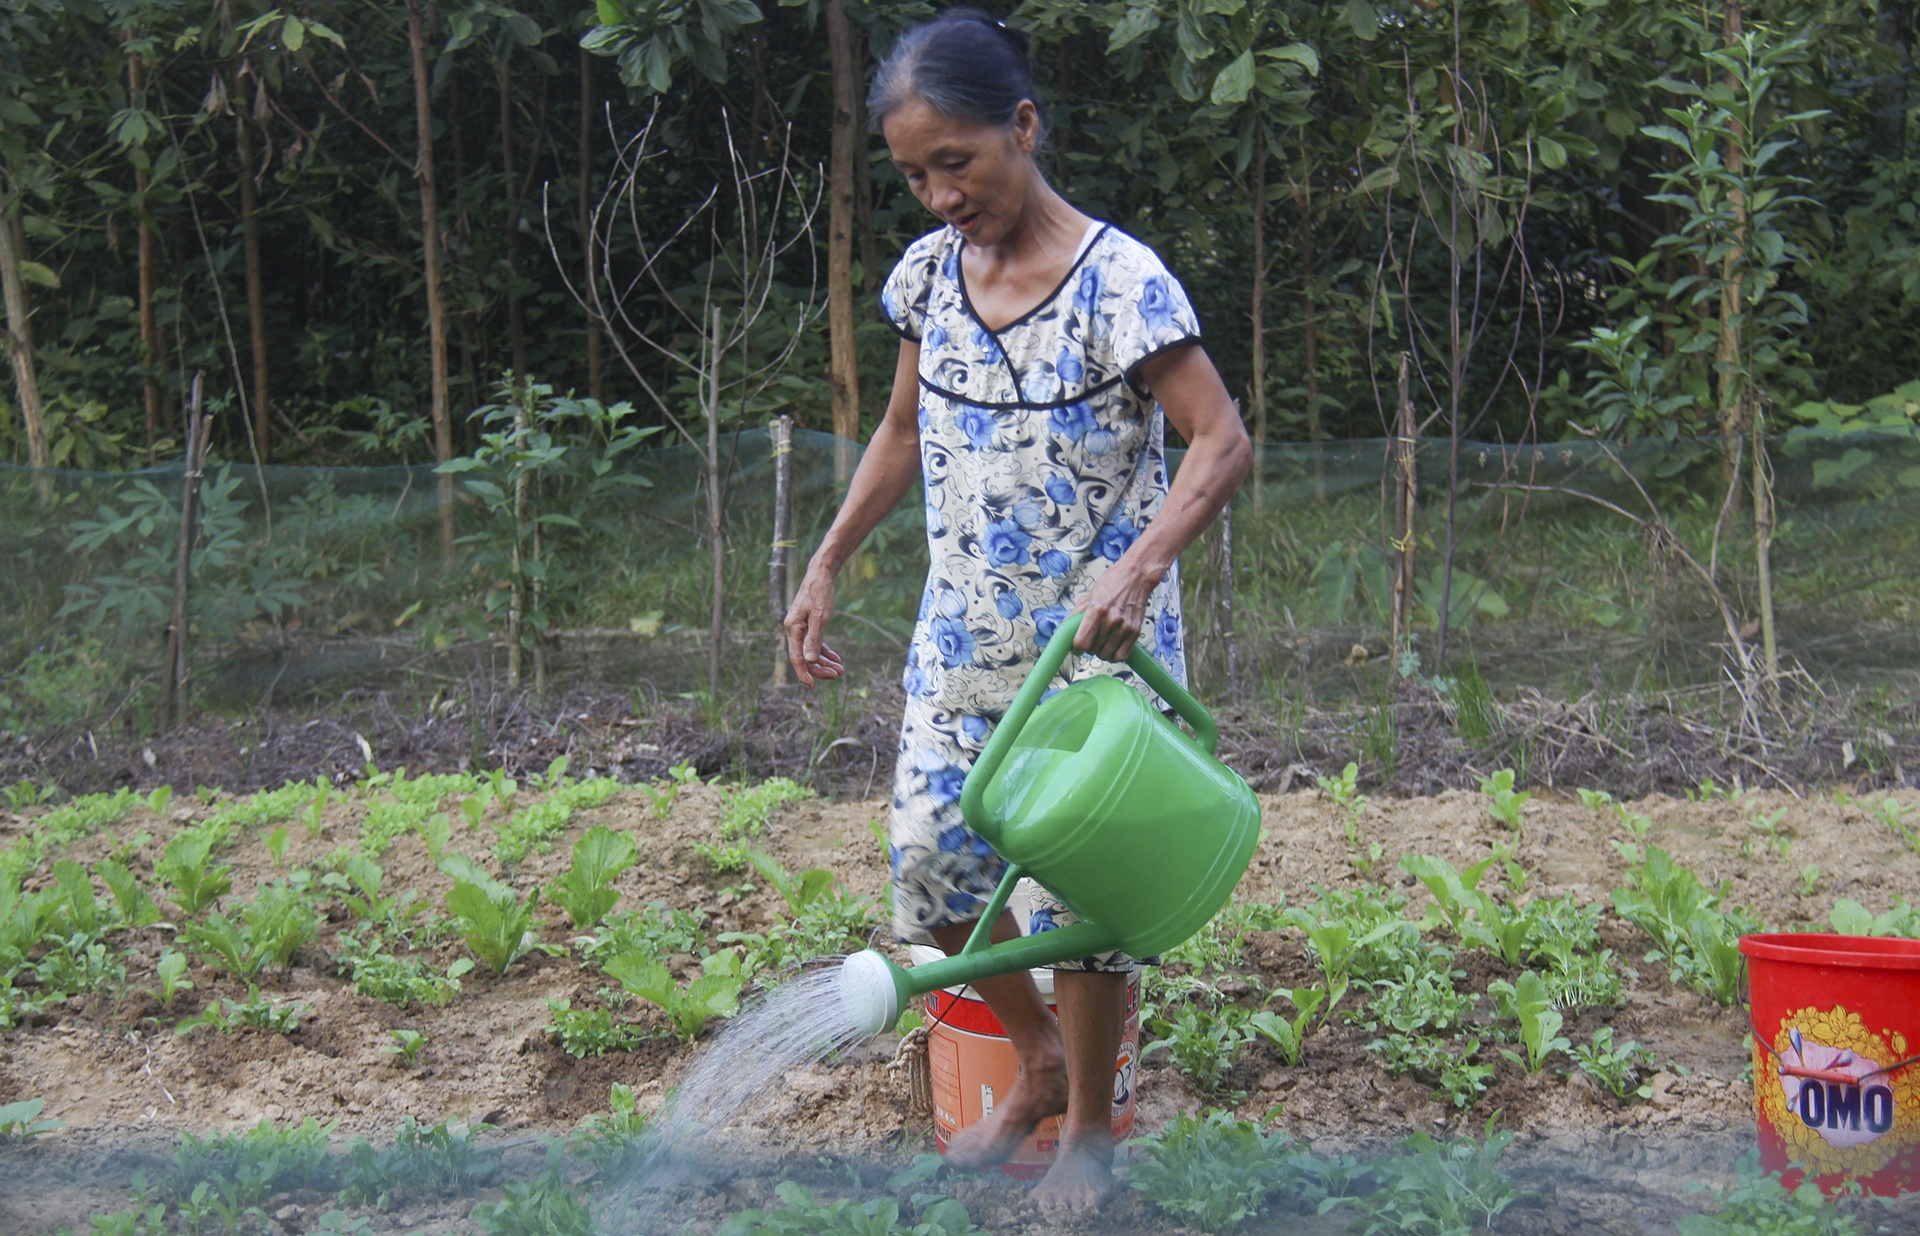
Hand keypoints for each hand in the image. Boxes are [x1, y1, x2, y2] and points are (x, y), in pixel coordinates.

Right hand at [783, 563, 845, 687]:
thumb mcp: (820, 618)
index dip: (804, 673)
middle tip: (838, 675)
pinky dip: (825, 652)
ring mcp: (801, 628)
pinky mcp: (809, 625)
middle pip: (805, 657)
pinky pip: (816, 644)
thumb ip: (814, 639)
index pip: (797, 657)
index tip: (812, 687)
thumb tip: (810, 660)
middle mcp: (794, 630)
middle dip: (820, 668)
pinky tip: (837, 659)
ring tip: (841, 670)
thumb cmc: (820, 593)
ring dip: (825, 662)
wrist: (821, 574)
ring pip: (811, 652)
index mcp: (793, 629)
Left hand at [1072, 559, 1159, 662]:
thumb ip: (1076, 614)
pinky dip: (1114, 656)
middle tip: (1091, 640)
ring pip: (1107, 655)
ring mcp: (1125, 627)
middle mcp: (1111, 620)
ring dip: (1101, 652)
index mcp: (1097, 610)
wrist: (1136, 576)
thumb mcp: (1089, 595)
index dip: (1077, 648)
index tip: (1077, 646)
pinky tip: (1112, 647)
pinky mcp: (1136, 632)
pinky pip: (1122, 656)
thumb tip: (1065, 631)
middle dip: (1089, 648)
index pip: (1082, 642)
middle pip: (1093, 650)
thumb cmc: (1112, 583)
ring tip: (1102, 643)